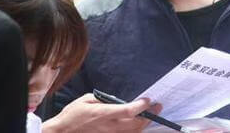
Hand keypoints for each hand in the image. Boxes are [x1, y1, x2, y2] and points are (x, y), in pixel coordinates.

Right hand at [43, 93, 160, 132]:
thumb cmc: (72, 115)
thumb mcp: (86, 100)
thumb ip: (103, 100)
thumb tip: (116, 101)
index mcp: (103, 114)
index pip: (128, 110)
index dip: (141, 106)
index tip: (148, 100)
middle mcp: (109, 127)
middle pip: (136, 124)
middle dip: (149, 116)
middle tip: (157, 108)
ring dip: (144, 125)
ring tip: (149, 116)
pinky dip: (134, 132)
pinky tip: (137, 126)